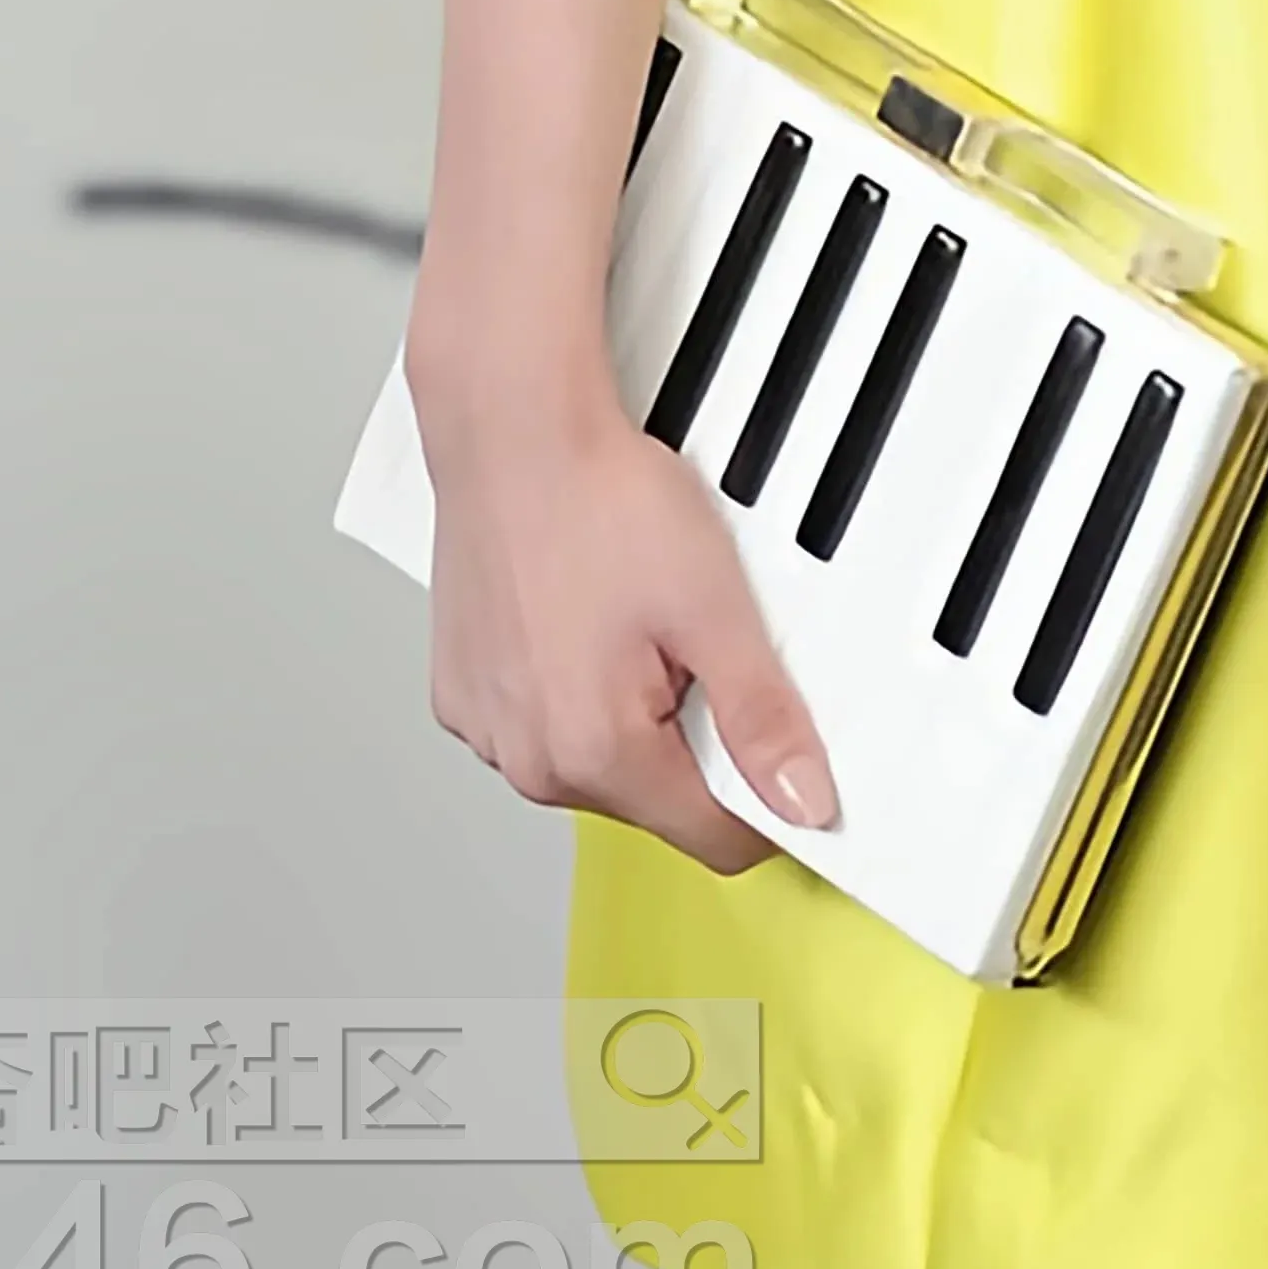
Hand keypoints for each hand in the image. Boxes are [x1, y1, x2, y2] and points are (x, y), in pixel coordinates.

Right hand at [422, 384, 836, 873]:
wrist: (512, 429)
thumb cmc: (598, 500)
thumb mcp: (714, 608)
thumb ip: (764, 720)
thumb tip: (805, 803)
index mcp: (596, 753)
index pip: (715, 839)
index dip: (764, 798)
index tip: (773, 742)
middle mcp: (529, 761)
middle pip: (655, 798)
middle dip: (690, 733)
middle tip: (688, 638)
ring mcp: (487, 731)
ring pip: (597, 761)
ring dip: (629, 711)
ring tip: (627, 619)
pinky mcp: (461, 697)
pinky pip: (542, 724)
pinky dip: (572, 687)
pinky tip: (579, 619)